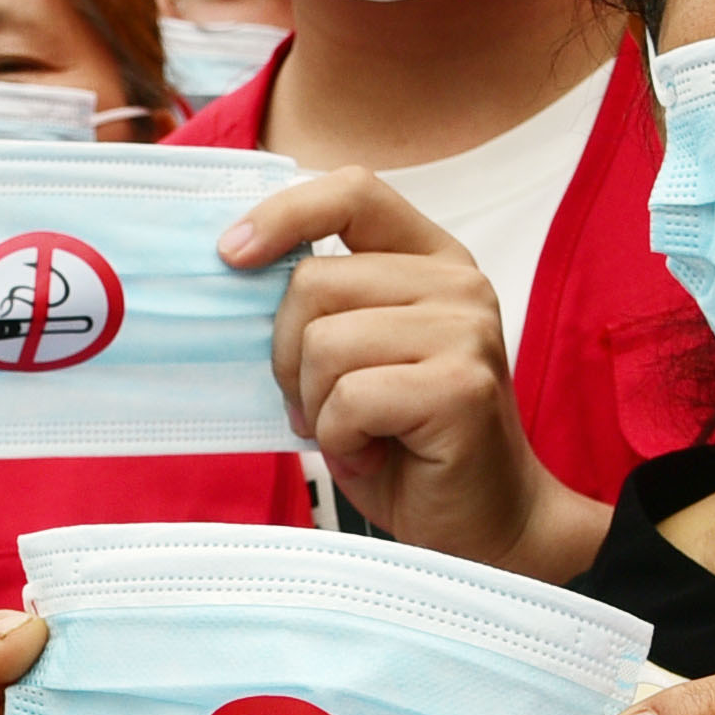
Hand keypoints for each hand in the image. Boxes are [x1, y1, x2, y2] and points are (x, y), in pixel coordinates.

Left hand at [229, 166, 599, 576]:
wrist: (482, 523)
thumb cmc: (406, 444)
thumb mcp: (357, 358)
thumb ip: (321, 309)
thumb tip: (234, 270)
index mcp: (431, 261)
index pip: (352, 192)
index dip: (283, 214)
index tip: (232, 254)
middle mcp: (458, 282)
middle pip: (314, 282)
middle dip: (288, 357)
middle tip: (318, 406)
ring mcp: (467, 330)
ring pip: (324, 343)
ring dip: (317, 406)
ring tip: (355, 434)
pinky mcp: (462, 386)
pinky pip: (350, 398)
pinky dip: (341, 439)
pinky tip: (373, 455)